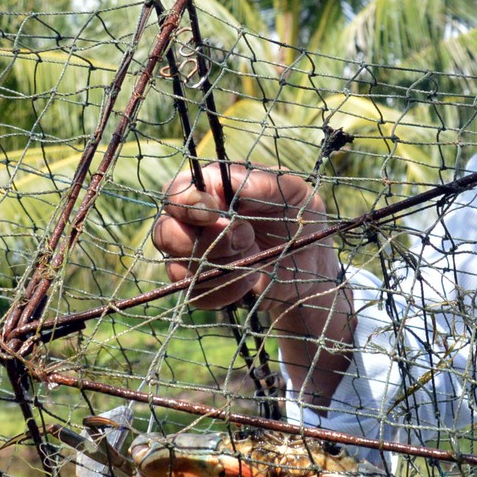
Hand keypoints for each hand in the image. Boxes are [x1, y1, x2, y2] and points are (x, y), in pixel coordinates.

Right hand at [150, 162, 354, 407]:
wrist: (310, 265)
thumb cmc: (299, 217)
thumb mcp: (295, 192)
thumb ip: (263, 182)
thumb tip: (230, 182)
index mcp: (210, 189)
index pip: (176, 191)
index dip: (187, 203)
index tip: (214, 212)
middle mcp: (192, 221)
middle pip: (165, 231)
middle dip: (207, 240)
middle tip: (245, 237)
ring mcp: (193, 255)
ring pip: (176, 265)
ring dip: (220, 265)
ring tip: (252, 257)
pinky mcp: (200, 285)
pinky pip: (195, 294)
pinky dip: (226, 289)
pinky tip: (250, 280)